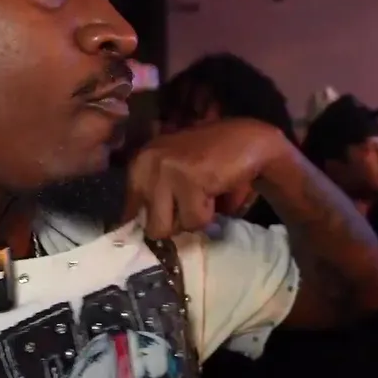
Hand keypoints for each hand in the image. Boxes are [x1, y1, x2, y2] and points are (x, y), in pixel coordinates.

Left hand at [123, 118, 288, 238]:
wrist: (248, 141)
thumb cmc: (211, 161)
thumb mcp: (171, 175)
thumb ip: (154, 199)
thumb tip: (138, 237)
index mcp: (139, 161)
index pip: (129, 212)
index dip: (152, 222)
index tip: (169, 220)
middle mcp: (147, 162)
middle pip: (151, 227)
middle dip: (176, 224)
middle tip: (193, 204)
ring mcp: (167, 169)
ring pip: (172, 227)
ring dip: (194, 218)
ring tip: (205, 194)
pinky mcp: (189, 179)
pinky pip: (195, 220)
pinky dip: (210, 213)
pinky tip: (216, 190)